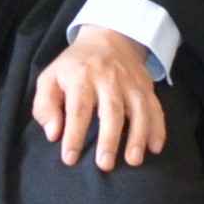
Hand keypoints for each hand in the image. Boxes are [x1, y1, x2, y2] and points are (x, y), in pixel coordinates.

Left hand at [32, 25, 169, 168]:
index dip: (73, 135)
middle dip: (109, 139)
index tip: (70, 159)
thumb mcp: (50, 78)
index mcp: (81, 76)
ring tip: (133, 161)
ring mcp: (130, 81)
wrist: (107, 37)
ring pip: (138, 109)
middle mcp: (108, 77)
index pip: (77, 109)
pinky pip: (156, 107)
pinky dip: (158, 128)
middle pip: (111, 110)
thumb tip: (53, 134)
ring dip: (137, 136)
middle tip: (104, 165)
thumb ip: (45, 106)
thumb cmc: (74, 67)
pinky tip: (155, 148)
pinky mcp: (146, 86)